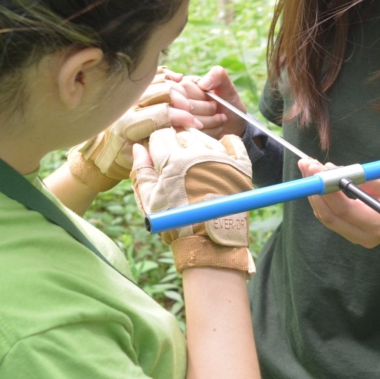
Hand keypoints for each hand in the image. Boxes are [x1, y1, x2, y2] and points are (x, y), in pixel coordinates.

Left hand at [68, 68, 201, 190]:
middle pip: (163, 91)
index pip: (162, 114)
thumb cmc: (124, 160)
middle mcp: (127, 105)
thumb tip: (183, 130)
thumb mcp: (142, 158)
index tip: (195, 124)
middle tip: (192, 112)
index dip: (182, 117)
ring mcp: (128, 94)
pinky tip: (178, 81)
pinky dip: (167, 76)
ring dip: (178, 89)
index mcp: (128, 125)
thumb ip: (161, 144)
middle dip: (183, 101)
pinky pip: (152, 75)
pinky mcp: (130, 89)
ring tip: (187, 102)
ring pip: (159, 80)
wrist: (102, 152)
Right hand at [131, 129, 254, 273]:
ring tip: (196, 166)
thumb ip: (142, 172)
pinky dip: (226, 143)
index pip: (161, 135)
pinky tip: (219, 154)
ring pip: (205, 137)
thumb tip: (139, 149)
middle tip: (178, 165)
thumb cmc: (177, 225)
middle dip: (176, 145)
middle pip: (183, 134)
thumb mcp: (150, 201)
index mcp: (173, 161)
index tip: (159, 158)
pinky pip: (233, 142)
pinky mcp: (241, 166)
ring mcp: (222, 158)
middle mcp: (198, 154)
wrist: (212, 244)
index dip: (157, 146)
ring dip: (198, 145)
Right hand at [165, 66, 247, 138]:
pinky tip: (216, 129)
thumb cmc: (227, 102)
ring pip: (187, 123)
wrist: (233, 124)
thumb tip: (203, 83)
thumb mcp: (226, 86)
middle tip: (217, 108)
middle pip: (183, 106)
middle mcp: (175, 101)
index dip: (199, 97)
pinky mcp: (181, 135)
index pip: (182, 88)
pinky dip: (209, 133)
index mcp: (182, 85)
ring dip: (210, 122)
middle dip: (207, 110)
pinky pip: (191, 135)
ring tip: (220, 118)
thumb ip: (217, 75)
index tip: (214, 102)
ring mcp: (176, 120)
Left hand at [299, 159, 379, 248]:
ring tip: (307, 167)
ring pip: (326, 216)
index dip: (328, 190)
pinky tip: (316, 178)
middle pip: (330, 216)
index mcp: (378, 225)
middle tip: (307, 166)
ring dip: (314, 192)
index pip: (345, 210)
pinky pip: (330, 216)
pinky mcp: (350, 232)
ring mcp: (356, 237)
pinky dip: (321, 198)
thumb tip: (328, 169)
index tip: (317, 170)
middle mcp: (364, 236)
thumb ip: (358, 176)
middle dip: (315, 190)